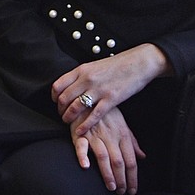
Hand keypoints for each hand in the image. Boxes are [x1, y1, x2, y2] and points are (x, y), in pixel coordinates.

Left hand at [52, 43, 172, 135]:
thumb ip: (83, 75)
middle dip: (60, 110)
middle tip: (62, 115)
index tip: (56, 102)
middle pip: (64, 98)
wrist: (139, 63)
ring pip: (75, 108)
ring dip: (68, 118)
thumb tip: (71, 85)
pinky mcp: (110, 99)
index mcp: (82, 69)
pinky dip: (84, 126)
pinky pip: (92, 116)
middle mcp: (87, 79)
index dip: (54, 97)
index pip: (58, 85)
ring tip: (68, 123)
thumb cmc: (119, 64)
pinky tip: (80, 131)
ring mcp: (98, 90)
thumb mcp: (96, 65)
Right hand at [71, 106, 144, 194]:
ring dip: (108, 173)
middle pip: (119, 161)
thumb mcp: (123, 124)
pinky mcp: (80, 134)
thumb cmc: (107, 113)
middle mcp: (110, 136)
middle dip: (122, 179)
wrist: (90, 98)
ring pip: (104, 156)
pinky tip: (85, 166)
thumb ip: (132, 141)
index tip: (133, 189)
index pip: (131, 159)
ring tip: (111, 187)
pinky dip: (83, 156)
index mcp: (123, 135)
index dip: (133, 177)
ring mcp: (95, 135)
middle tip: (122, 192)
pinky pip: (81, 145)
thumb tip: (142, 156)